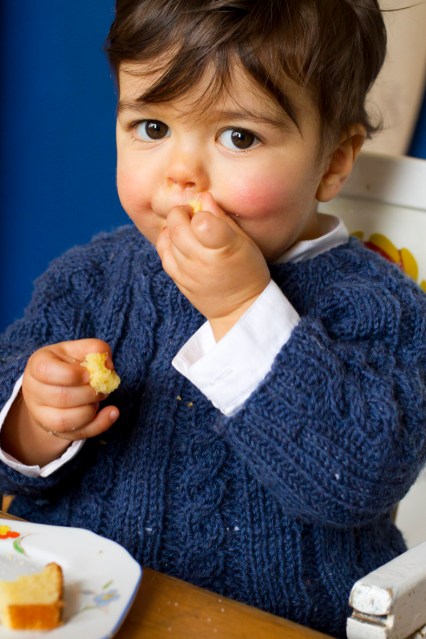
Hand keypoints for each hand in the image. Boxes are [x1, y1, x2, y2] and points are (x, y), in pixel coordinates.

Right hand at [2, 339, 119, 465]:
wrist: (55, 385)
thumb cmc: (69, 364)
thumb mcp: (79, 350)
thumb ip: (96, 350)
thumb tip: (108, 366)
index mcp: (38, 365)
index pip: (48, 371)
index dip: (73, 374)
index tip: (90, 374)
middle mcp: (34, 390)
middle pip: (61, 397)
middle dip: (89, 393)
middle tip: (100, 386)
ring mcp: (41, 413)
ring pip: (65, 421)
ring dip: (90, 410)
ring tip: (99, 398)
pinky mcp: (55, 430)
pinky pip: (77, 434)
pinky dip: (99, 425)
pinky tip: (112, 412)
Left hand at [156, 193, 270, 338]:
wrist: (240, 309)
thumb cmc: (248, 271)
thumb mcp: (244, 242)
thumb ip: (222, 219)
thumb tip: (204, 197)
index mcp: (224, 249)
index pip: (200, 221)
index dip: (201, 211)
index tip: (208, 215)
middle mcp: (202, 261)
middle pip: (177, 226)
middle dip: (180, 213)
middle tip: (191, 215)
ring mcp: (187, 272)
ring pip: (166, 239)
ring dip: (173, 228)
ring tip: (186, 229)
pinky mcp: (178, 280)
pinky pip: (163, 255)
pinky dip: (167, 243)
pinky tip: (177, 241)